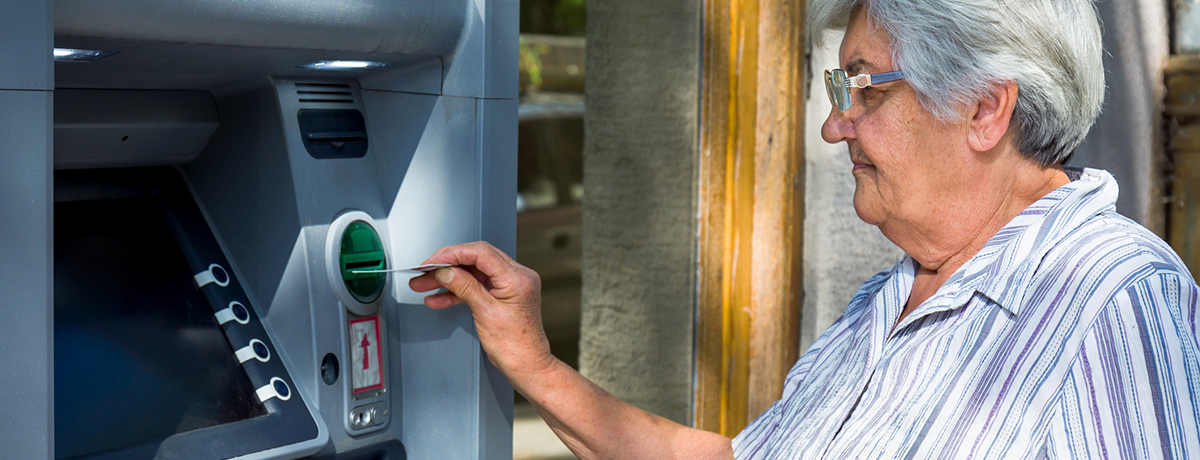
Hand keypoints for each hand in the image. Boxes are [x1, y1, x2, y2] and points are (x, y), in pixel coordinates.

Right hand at [409, 241, 553, 377]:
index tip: (433, 261)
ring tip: (424, 284)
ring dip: (449, 279)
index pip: (481, 253)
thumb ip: (465, 287)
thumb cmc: (515, 346)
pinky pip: (478, 286)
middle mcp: (517, 276)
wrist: (527, 365)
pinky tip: (439, 298)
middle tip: (424, 272)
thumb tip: (446, 271)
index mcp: (517, 278)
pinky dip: (458, 291)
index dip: (453, 254)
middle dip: (447, 265)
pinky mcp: (504, 294)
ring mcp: (512, 285)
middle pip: (476, 260)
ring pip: (474, 273)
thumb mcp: (485, 313)